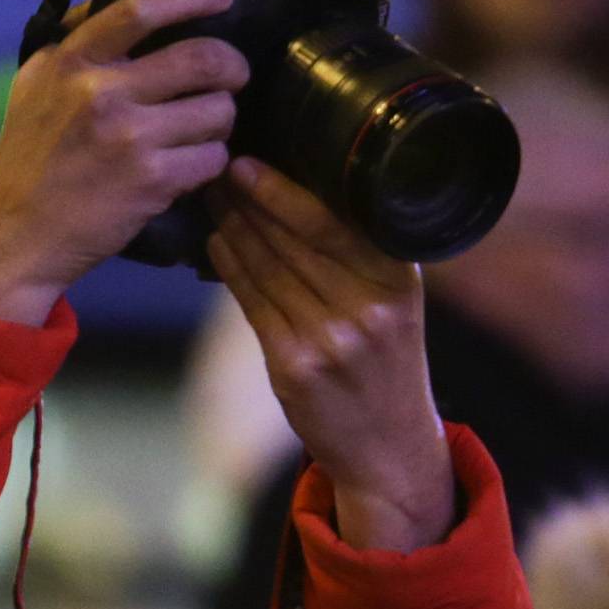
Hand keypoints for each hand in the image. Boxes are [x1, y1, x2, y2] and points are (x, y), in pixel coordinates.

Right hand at [0, 0, 249, 323]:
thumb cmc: (29, 160)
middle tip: (234, 75)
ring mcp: (130, 138)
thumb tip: (122, 7)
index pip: (141, 8)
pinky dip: (212, 160)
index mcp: (73, 60)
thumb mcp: (36, 84)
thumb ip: (74, 43)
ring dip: (222, 118)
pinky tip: (195, 164)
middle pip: (201, 58)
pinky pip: (212, 158)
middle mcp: (103, 92)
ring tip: (206, 127)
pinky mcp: (152, 182)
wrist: (19, 235)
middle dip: (232, 66)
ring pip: (216, 111)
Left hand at [208, 159, 453, 552]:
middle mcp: (366, 309)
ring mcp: (330, 341)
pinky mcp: (296, 369)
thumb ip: (362, 258)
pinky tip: (215, 242)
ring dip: (232, 227)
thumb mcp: (396, 305)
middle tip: (215, 167)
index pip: (332, 221)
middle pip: (294, 239)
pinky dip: (230, 269)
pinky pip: (253, 305)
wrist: (389, 449)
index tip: (247, 159)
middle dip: (248, 199)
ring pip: (267, 267)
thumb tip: (295, 194)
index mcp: (397, 281)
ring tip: (211, 197)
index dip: (282, 189)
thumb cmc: (387, 366)